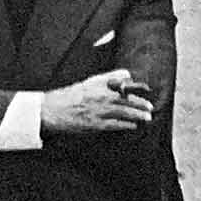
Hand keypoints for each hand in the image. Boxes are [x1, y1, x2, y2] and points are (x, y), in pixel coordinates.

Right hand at [40, 69, 156, 135]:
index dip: (136, 86)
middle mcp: (100, 95)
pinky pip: (116, 125)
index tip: (146, 89)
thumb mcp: (86, 82)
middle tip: (150, 107)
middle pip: (127, 99)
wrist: (50, 111)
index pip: (123, 82)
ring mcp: (99, 110)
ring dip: (138, 115)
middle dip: (141, 103)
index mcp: (98, 84)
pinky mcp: (96, 124)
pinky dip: (126, 125)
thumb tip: (126, 74)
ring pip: (125, 112)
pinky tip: (133, 126)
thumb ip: (106, 78)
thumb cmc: (66, 96)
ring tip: (147, 117)